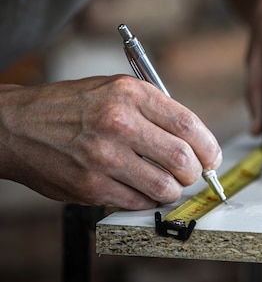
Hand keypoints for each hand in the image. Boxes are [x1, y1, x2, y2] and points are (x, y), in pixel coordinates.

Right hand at [0, 75, 221, 209]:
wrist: (17, 125)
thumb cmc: (71, 106)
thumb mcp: (116, 89)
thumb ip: (155, 110)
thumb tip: (193, 139)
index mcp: (131, 94)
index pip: (189, 124)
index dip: (209, 146)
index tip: (212, 157)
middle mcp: (119, 123)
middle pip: (183, 158)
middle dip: (195, 172)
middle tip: (191, 174)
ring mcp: (104, 157)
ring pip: (164, 187)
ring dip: (172, 190)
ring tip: (166, 183)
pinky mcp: (90, 186)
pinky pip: (138, 202)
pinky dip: (147, 200)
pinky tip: (140, 189)